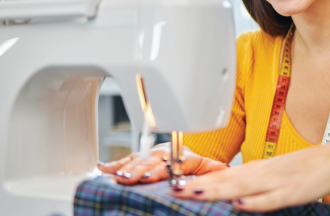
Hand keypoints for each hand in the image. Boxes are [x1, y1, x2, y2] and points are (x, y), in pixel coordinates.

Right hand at [97, 143, 228, 184]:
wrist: (183, 151)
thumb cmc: (193, 163)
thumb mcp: (206, 165)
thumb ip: (214, 169)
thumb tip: (226, 170)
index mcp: (180, 156)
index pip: (170, 162)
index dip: (159, 171)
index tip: (150, 177)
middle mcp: (163, 154)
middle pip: (150, 162)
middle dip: (138, 171)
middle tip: (128, 179)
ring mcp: (150, 155)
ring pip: (136, 160)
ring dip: (124, 169)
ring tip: (115, 177)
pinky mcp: (139, 157)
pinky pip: (126, 160)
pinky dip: (114, 165)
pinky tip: (103, 168)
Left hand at [171, 141, 329, 211]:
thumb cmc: (303, 169)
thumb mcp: (272, 174)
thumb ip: (250, 183)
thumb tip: (226, 191)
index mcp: (256, 170)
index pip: (222, 175)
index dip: (198, 180)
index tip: (174, 184)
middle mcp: (262, 173)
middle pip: (225, 180)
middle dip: (199, 186)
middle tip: (174, 189)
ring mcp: (277, 182)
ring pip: (242, 187)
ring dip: (218, 190)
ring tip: (195, 193)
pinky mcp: (292, 192)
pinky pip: (271, 199)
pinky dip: (255, 202)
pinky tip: (240, 204)